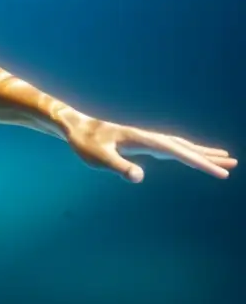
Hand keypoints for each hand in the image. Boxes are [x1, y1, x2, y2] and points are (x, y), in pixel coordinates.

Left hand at [64, 115, 235, 181]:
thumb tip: (139, 177)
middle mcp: (147, 136)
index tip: (221, 171)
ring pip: (178, 145)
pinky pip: (169, 148)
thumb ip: (118, 166)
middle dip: (208, 156)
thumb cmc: (85, 143)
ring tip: (221, 157)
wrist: (74, 126)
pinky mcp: (139, 143)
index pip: (177, 152)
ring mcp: (144, 139)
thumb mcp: (98, 158)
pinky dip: (184, 152)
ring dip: (199, 152)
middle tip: (233, 162)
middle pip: (183, 146)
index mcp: (142, 139)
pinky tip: (187, 156)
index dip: (200, 162)